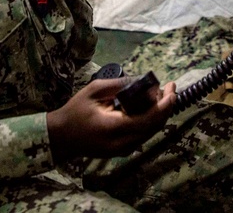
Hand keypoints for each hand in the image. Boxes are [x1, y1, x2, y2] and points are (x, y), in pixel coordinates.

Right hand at [46, 77, 175, 161]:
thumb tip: (141, 80)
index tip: (172, 88)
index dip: (165, 104)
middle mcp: (122, 143)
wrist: (61, 138)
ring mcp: (122, 150)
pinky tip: (150, 107)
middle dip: (166, 107)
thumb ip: (119, 84)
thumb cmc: (75, 111)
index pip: (149, 119)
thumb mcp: (94, 90)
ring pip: (151, 132)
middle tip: (169, 88)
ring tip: (160, 95)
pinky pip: (143, 136)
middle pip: (155, 126)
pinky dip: (151, 121)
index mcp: (114, 127)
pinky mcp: (121, 152)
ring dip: (160, 114)